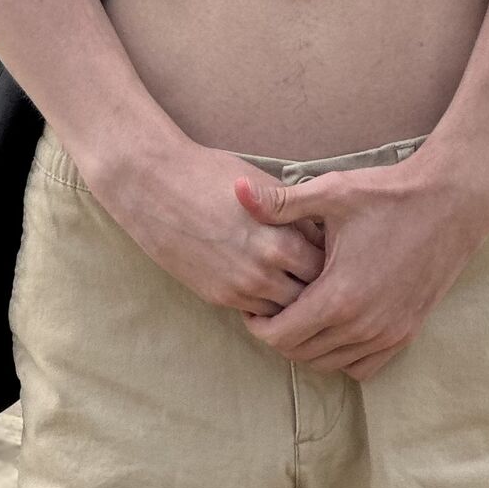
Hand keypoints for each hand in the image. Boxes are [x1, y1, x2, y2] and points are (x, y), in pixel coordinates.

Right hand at [88, 135, 326, 316]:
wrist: (155, 186)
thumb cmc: (211, 174)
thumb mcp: (263, 186)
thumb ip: (294, 213)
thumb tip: (322, 229)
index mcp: (281, 236)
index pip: (326, 262)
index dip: (333, 257)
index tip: (333, 251)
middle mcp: (265, 267)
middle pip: (312, 292)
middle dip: (319, 284)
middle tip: (324, 275)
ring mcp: (241, 287)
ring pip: (287, 310)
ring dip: (295, 300)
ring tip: (298, 285)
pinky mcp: (220, 297)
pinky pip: (258, 313)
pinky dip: (268, 305)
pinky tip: (269, 289)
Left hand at [231, 138, 488, 381]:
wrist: (450, 202)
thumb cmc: (388, 194)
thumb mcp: (331, 192)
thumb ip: (280, 202)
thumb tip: (236, 190)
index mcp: (338, 297)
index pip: (280, 337)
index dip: (258, 325)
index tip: (254, 304)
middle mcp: (363, 326)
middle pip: (301, 355)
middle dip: (279, 335)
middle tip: (273, 307)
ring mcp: (388, 334)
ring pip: (330, 364)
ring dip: (310, 346)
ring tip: (302, 312)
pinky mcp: (406, 333)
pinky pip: (363, 367)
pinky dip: (343, 355)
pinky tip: (336, 324)